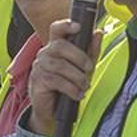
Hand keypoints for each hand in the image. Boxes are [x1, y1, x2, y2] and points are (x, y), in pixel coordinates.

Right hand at [26, 21, 100, 136]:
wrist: (53, 110)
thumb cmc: (68, 85)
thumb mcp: (83, 68)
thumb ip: (91, 50)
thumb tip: (98, 32)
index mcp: (55, 46)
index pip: (56, 29)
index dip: (65, 25)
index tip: (78, 27)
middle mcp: (45, 53)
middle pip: (59, 46)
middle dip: (79, 57)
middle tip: (89, 69)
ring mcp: (39, 67)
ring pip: (60, 65)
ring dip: (77, 76)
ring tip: (84, 86)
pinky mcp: (38, 81)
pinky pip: (56, 81)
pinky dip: (71, 88)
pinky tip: (78, 94)